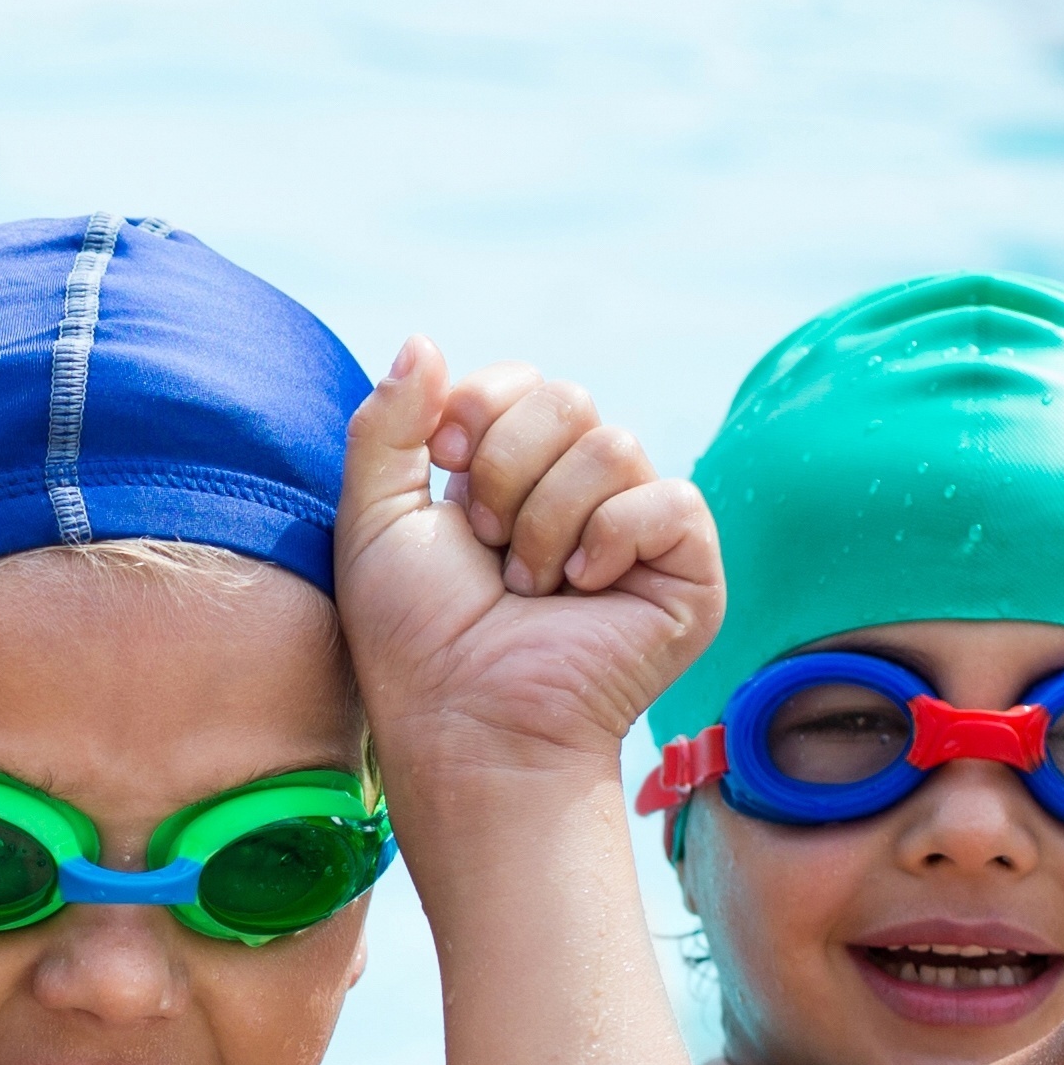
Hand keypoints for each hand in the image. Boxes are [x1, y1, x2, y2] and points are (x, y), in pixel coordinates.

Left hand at [331, 344, 719, 782]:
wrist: (467, 724)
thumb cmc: (417, 641)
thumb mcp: (374, 520)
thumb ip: (387, 426)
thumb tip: (422, 339)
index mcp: (517, 472)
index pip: (521, 382)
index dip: (479, 413)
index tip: (446, 473)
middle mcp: (583, 490)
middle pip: (569, 398)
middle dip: (509, 474)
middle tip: (490, 552)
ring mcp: (638, 527)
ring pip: (614, 444)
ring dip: (548, 522)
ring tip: (531, 588)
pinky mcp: (689, 568)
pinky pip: (669, 498)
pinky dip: (612, 540)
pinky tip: (584, 594)